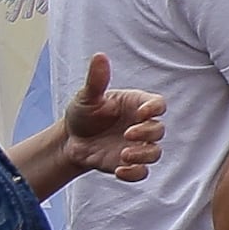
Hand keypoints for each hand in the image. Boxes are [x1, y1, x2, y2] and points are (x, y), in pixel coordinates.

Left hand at [55, 59, 165, 183]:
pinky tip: (119, 170)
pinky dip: (135, 173)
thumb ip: (96, 79)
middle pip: (159, 130)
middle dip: (147, 134)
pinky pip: (142, 172)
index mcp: (136, 106)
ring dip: (144, 155)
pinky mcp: (130, 164)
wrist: (69, 141)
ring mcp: (137, 146)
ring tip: (124, 155)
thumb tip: (99, 56)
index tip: (141, 114)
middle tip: (127, 135)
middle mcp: (141, 125)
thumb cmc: (82, 114)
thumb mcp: (87, 96)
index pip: (158, 105)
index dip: (155, 109)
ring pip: (155, 153)